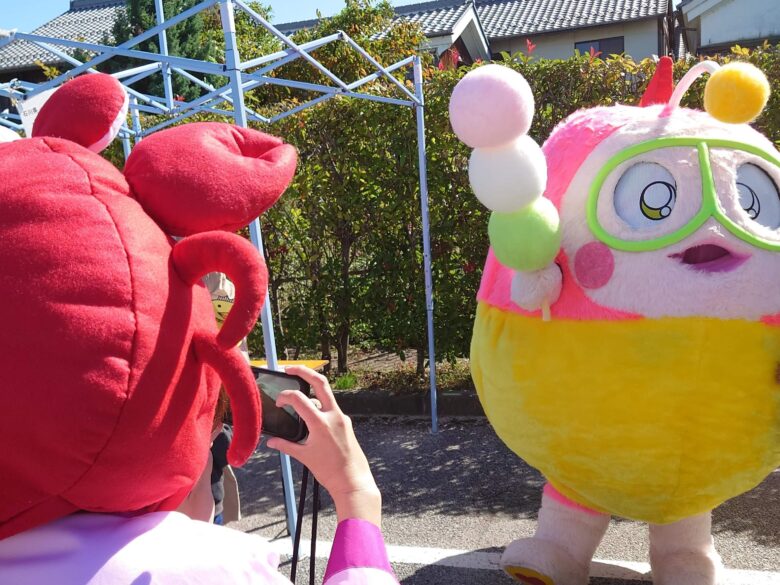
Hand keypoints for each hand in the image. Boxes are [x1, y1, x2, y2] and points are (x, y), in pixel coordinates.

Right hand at [266, 366, 381, 525]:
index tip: (278, 403)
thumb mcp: (304, 457)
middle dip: (304, 371)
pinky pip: (330, 408)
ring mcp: (342, 418)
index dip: (285, 397)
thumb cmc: (329, 471)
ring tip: (296, 399)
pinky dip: (318, 407)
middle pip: (320, 382)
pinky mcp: (346, 423)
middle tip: (288, 369)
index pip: (299, 399)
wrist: (352, 481)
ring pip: (325, 395)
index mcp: (321, 423)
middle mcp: (334, 416)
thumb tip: (270, 441)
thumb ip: (285, 446)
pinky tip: (309, 417)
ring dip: (310, 393)